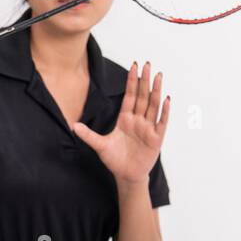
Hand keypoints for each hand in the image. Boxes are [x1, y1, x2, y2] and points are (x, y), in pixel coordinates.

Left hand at [71, 61, 169, 183]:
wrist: (127, 176)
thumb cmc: (115, 160)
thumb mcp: (100, 146)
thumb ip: (89, 135)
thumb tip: (73, 125)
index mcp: (125, 119)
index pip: (130, 96)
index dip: (132, 82)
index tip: (134, 67)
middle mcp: (138, 121)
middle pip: (142, 96)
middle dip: (144, 80)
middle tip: (147, 64)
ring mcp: (148, 128)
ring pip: (153, 105)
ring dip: (155, 90)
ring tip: (158, 76)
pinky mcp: (156, 138)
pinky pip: (161, 122)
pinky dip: (164, 111)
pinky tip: (166, 99)